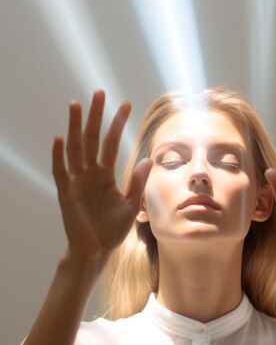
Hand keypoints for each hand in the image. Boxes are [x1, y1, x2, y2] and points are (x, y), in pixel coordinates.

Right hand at [52, 90, 151, 265]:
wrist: (97, 251)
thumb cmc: (113, 230)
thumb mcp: (131, 206)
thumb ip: (137, 183)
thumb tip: (148, 159)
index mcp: (105, 175)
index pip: (111, 143)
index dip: (117, 124)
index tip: (125, 105)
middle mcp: (90, 173)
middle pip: (92, 139)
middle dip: (96, 117)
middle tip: (100, 93)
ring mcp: (77, 181)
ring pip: (75, 148)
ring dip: (76, 127)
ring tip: (77, 106)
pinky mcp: (66, 193)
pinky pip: (60, 171)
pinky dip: (58, 155)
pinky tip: (59, 138)